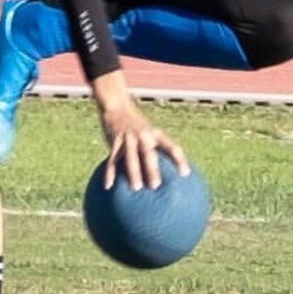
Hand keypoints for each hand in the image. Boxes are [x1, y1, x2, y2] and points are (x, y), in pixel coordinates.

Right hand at [91, 71, 189, 190]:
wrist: (117, 106)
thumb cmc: (136, 126)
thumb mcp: (148, 133)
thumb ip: (153, 150)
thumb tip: (163, 176)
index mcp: (155, 134)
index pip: (171, 147)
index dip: (179, 160)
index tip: (185, 174)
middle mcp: (144, 135)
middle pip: (149, 153)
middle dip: (152, 169)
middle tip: (156, 186)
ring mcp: (128, 137)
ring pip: (130, 156)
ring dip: (134, 172)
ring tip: (136, 187)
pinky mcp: (115, 139)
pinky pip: (112, 159)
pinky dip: (109, 173)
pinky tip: (108, 186)